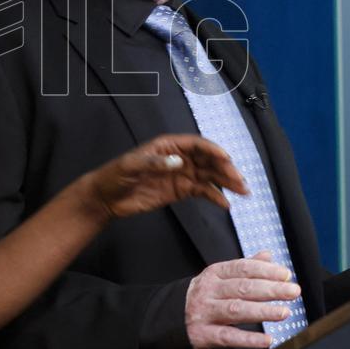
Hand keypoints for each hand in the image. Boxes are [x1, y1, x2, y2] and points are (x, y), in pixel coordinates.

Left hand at [83, 134, 247, 219]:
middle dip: (225, 169)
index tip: (226, 158)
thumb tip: (178, 162)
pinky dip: (215, 197)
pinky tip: (225, 203)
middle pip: (207, 160)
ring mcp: (180, 175)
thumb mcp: (131, 166)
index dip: (212, 150)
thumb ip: (154, 163)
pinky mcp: (179, 191)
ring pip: (209, 176)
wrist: (106, 198)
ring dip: (226, 182)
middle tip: (240, 181)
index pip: (196, 145)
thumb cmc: (115, 176)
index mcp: (167, 146)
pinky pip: (201, 192)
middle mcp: (178, 158)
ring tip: (243, 191)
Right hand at [185, 251, 301, 348]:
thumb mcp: (219, 278)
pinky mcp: (202, 333)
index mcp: (214, 274)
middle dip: (271, 289)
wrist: (170, 319)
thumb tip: (268, 255)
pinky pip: (228, 337)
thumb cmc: (203, 297)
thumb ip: (244, 268)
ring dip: (262, 311)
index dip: (265, 270)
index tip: (286, 274)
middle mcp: (208, 291)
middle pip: (242, 288)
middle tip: (293, 291)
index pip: (242, 268)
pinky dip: (248, 339)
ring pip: (236, 310)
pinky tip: (267, 339)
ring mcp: (204, 312)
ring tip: (284, 312)